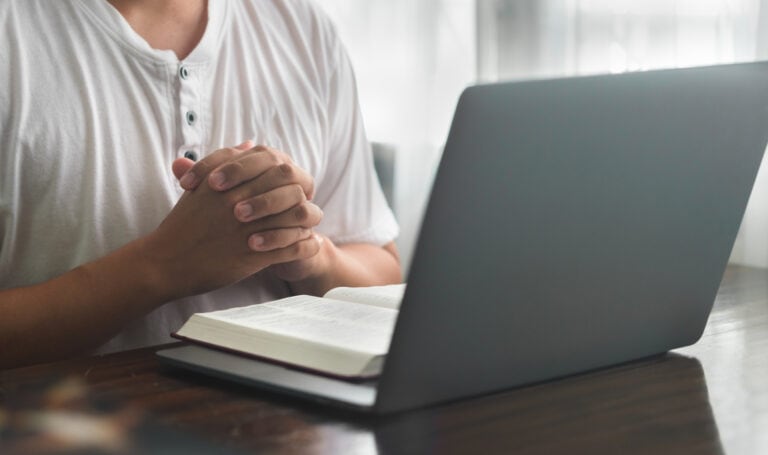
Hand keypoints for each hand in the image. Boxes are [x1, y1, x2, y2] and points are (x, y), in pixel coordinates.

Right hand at [145, 145, 323, 299]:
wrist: (165, 262)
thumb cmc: (184, 224)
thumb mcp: (200, 186)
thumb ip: (225, 163)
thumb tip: (249, 144)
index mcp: (230, 182)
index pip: (277, 167)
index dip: (292, 175)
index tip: (294, 184)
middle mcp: (241, 202)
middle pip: (292, 189)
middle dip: (305, 194)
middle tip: (307, 201)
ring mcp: (249, 229)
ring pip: (298, 217)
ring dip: (310, 219)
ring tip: (312, 223)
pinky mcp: (254, 256)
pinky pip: (294, 247)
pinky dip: (306, 245)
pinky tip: (308, 243)